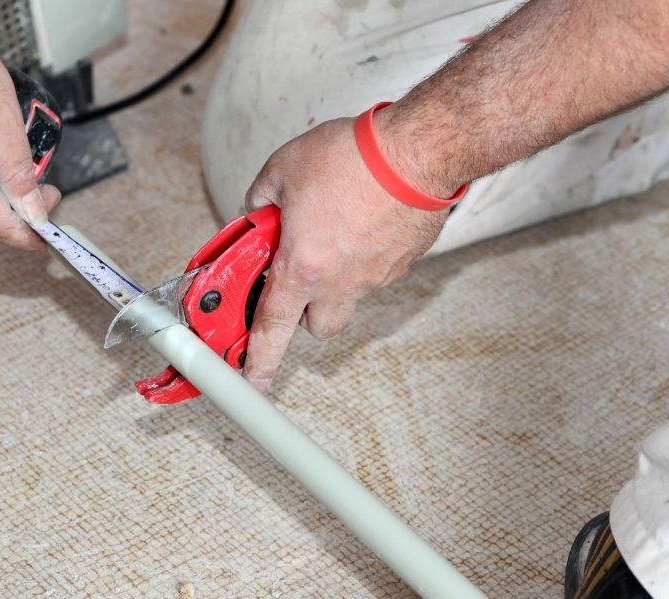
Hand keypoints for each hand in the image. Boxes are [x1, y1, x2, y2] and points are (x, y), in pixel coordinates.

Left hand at [242, 118, 449, 390]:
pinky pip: (375, 273)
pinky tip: (361, 223)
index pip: (272, 327)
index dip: (259, 358)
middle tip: (293, 278)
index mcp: (303, 267)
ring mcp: (376, 276)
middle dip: (301, 311)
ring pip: (347, 298)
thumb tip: (258, 210)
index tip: (252, 377)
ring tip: (331, 234)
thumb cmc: (354, 158)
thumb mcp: (283, 169)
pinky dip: (363, 257)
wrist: (415, 151)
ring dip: (333, 279)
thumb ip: (261, 199)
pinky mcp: (402, 263)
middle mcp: (341, 282)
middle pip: (316, 325)